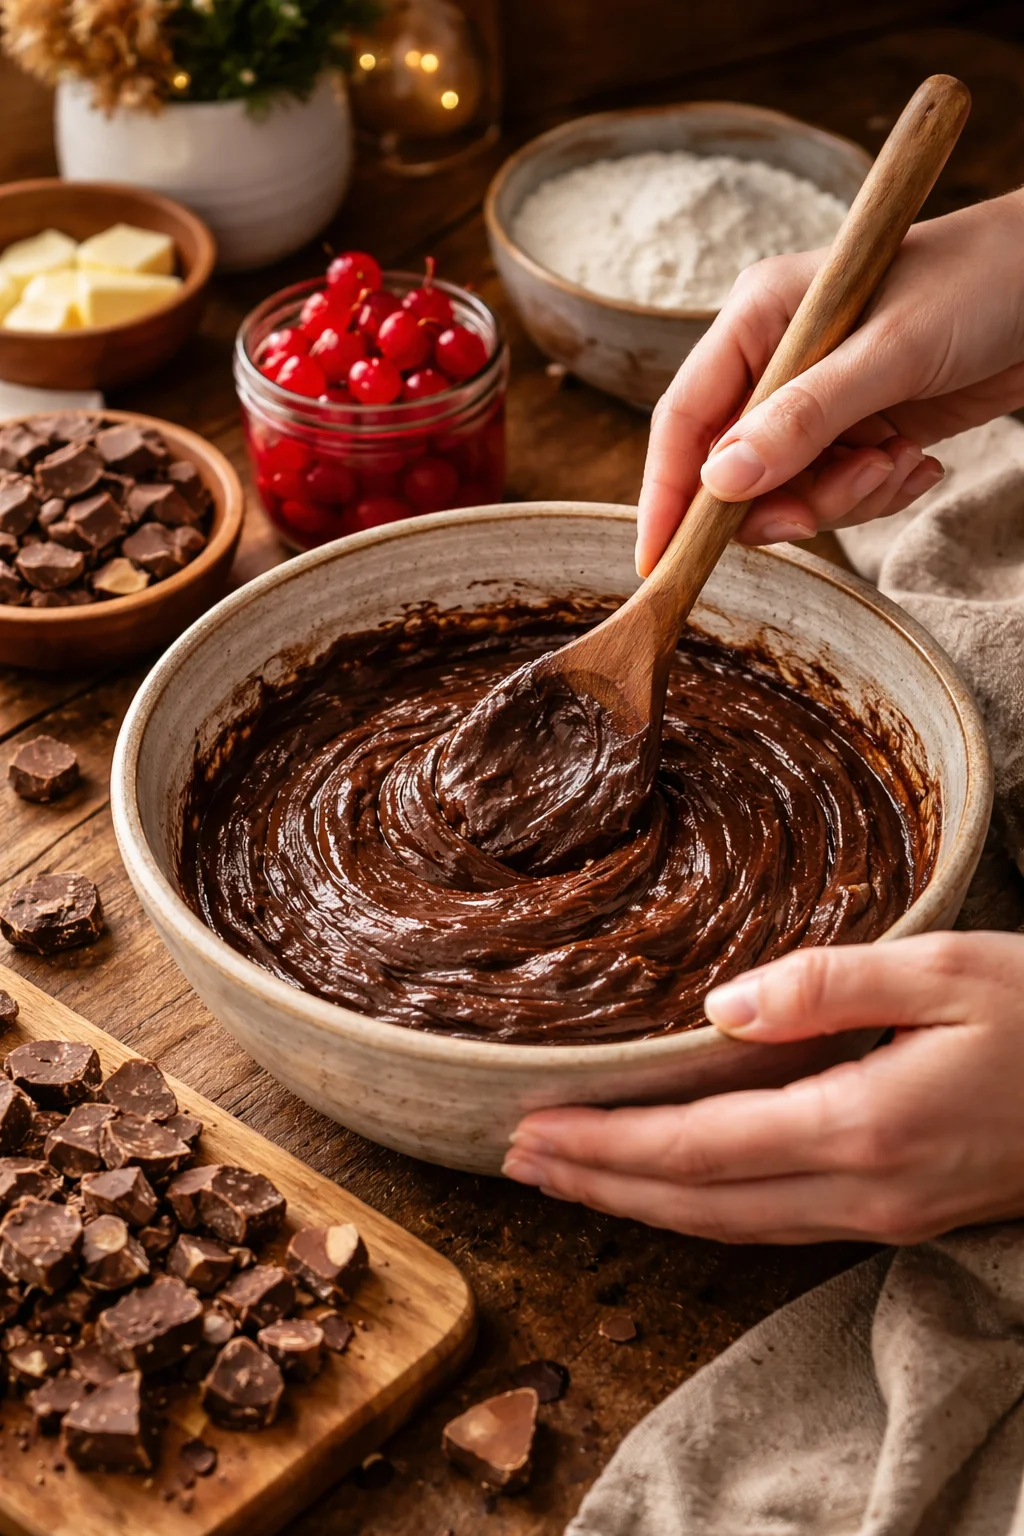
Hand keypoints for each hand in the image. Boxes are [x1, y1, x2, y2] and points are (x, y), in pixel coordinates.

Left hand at [503, 932, 1023, 1243]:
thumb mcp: (946, 967)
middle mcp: (865, 1186)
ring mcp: (886, 1211)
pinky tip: (674, 1191)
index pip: (698, 1145)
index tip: (534, 1128)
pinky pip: (776, 1224)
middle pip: (697, 1202)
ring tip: (572, 1179)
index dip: (608, 1142)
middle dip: (601, 1184)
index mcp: (863, 1122)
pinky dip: (703, 1211)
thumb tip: (721, 1009)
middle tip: (520, 1164)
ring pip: (732, 1225)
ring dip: (643, 1205)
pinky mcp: (902, 1210)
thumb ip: (828, 984)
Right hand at [636, 190, 1023, 574]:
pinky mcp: (859, 429)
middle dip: (788, 500)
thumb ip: (804, 419)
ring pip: (789, 493)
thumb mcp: (890, 352)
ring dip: (844, 497)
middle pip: (736, 472)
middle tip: (850, 488)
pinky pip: (837, 493)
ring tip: (898, 460)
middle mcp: (776, 362)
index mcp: (758, 317)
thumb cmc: (982, 281)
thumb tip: (721, 484)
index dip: (667, 494)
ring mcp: (817, 400)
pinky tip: (917, 459)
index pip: (685, 418)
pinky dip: (875, 494)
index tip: (658, 562)